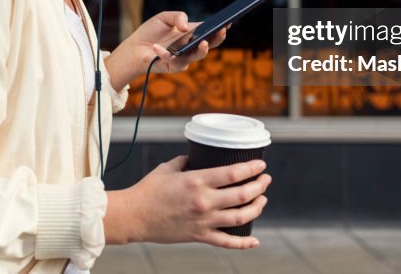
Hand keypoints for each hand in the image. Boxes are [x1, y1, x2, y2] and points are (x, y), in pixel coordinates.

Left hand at [106, 12, 229, 88]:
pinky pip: (173, 61)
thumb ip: (177, 16)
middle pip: (209, 45)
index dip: (220, 27)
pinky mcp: (172, 66)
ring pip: (197, 56)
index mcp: (192, 34)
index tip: (228, 21)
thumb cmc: (151, 32)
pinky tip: (156, 47)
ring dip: (201, 51)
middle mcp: (190, 47)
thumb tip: (187, 26)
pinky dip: (164, 53)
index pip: (209, 31)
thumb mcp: (164, 17)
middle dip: (217, 39)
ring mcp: (183, 57)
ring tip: (203, 43)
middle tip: (221, 31)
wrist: (134, 48)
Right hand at [106, 156, 270, 247]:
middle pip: (242, 194)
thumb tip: (196, 157)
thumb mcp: (168, 168)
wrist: (134, 216)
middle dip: (260, 186)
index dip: (251, 169)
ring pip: (240, 217)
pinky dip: (243, 243)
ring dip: (256, 208)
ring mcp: (204, 221)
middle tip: (266, 180)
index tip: (261, 165)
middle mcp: (204, 201)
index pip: (233, 173)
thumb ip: (185, 161)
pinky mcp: (199, 236)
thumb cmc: (148, 190)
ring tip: (262, 200)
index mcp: (197, 181)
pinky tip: (254, 240)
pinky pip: (226, 242)